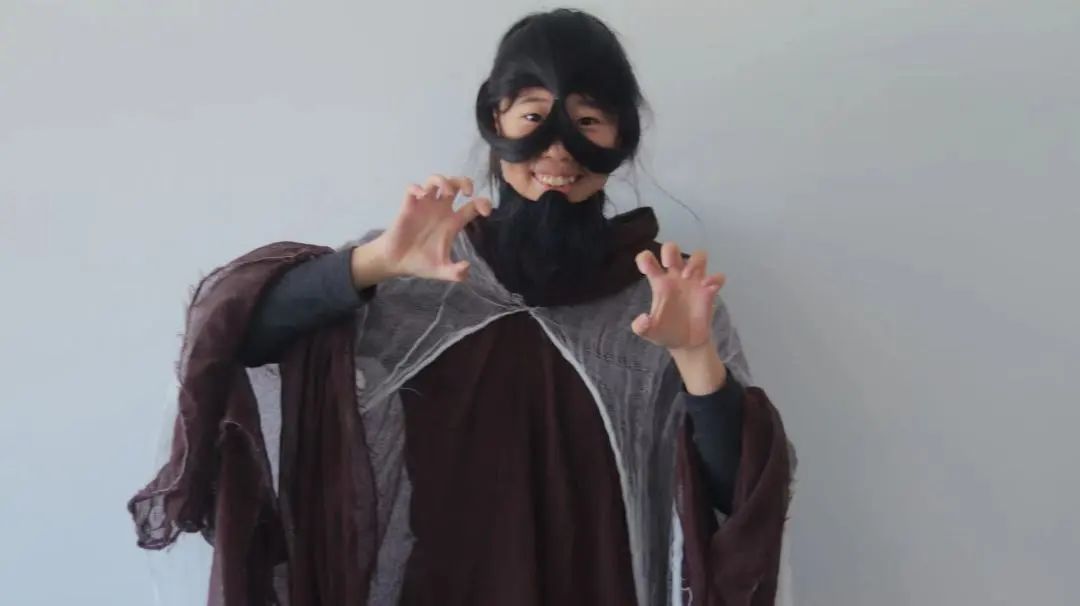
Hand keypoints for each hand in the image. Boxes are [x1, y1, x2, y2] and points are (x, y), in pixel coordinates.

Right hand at [352, 174, 491, 286]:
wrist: (397, 264)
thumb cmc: (421, 263)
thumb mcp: (442, 271)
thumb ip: (456, 273)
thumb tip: (467, 267)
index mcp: (453, 222)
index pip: (473, 205)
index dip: (482, 203)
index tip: (486, 211)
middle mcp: (441, 210)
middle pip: (456, 185)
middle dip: (464, 182)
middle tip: (468, 192)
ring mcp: (424, 206)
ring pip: (435, 181)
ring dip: (443, 181)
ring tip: (447, 191)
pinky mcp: (408, 206)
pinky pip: (412, 188)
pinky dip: (417, 188)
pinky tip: (421, 195)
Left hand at [631, 242, 725, 352]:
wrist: (685, 344)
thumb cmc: (665, 332)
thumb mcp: (648, 332)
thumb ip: (641, 327)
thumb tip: (644, 318)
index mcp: (659, 283)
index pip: (648, 260)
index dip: (645, 258)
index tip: (645, 269)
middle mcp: (676, 277)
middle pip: (673, 249)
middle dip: (670, 250)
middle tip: (668, 264)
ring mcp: (694, 282)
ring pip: (698, 256)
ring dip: (694, 261)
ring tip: (686, 276)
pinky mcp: (709, 291)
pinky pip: (717, 277)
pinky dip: (715, 279)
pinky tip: (708, 288)